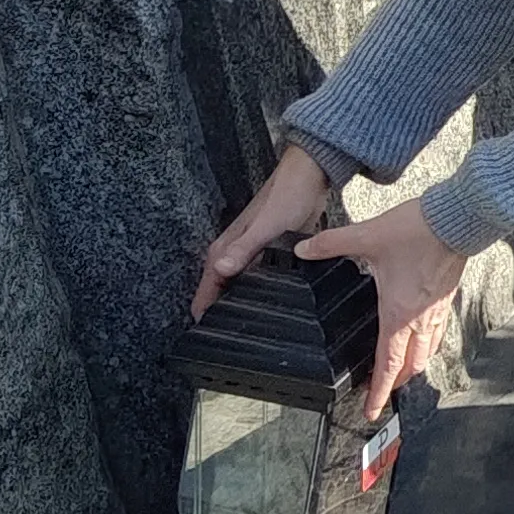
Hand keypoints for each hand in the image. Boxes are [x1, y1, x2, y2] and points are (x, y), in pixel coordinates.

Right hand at [194, 146, 333, 319]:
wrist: (309, 177)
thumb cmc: (287, 195)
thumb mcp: (267, 226)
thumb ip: (244, 249)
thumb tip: (221, 269)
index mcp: (225, 249)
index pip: (205, 290)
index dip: (205, 314)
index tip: (211, 336)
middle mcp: (232, 253)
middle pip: (218, 292)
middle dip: (221, 314)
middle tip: (234, 336)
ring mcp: (248, 254)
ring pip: (236, 287)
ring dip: (239, 303)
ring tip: (251, 325)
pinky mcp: (265, 253)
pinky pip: (255, 279)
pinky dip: (257, 290)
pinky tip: (269, 300)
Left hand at [300, 200, 473, 419]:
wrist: (457, 219)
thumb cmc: (418, 232)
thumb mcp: (367, 237)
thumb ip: (331, 244)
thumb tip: (305, 249)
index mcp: (398, 313)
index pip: (387, 364)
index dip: (378, 392)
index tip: (371, 411)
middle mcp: (420, 319)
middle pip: (410, 365)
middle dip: (396, 383)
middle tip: (382, 392)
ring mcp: (436, 310)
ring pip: (427, 352)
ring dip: (413, 366)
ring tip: (401, 371)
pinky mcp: (447, 298)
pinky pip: (438, 332)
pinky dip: (428, 343)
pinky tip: (422, 334)